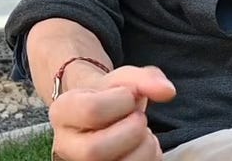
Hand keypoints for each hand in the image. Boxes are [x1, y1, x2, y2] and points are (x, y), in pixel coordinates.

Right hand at [50, 65, 176, 160]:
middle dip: (131, 131)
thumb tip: (168, 92)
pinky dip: (150, 159)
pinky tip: (144, 148)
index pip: (92, 110)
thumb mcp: (124, 79)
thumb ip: (145, 79)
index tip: (127, 97)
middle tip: (139, 118)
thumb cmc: (111, 95)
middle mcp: (65, 145)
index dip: (122, 101)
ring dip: (144, 148)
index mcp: (63, 112)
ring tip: (143, 134)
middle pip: (95, 150)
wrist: (103, 114)